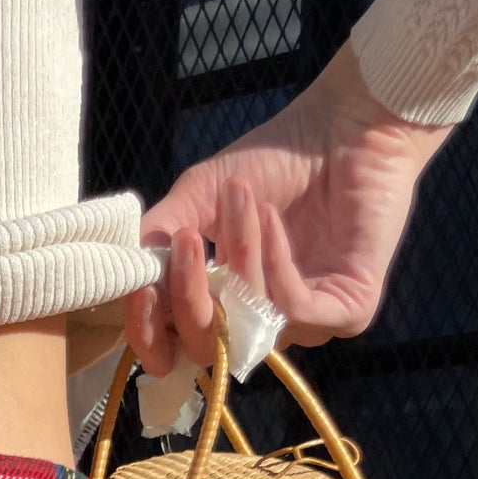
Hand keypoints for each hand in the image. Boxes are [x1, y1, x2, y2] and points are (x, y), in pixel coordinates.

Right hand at [128, 40, 453, 375]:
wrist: (348, 126)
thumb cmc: (274, 160)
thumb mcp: (199, 196)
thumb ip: (160, 238)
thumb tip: (128, 274)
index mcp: (225, 307)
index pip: (179, 352)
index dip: (152, 338)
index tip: (142, 292)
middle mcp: (263, 325)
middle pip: (210, 351)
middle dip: (191, 296)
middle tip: (188, 239)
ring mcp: (307, 324)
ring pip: (253, 326)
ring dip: (239, 259)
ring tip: (241, 201)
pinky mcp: (349, 312)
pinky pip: (296, 311)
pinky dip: (276, 263)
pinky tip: (273, 220)